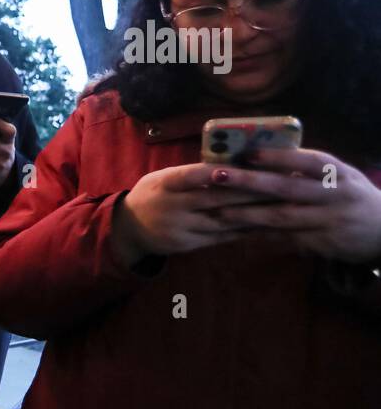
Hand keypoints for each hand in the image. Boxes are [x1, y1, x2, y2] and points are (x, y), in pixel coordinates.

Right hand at [112, 163, 271, 266]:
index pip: (193, 176)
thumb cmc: (154, 194)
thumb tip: (231, 164)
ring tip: (278, 205)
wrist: (129, 228)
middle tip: (279, 184)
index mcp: (165, 184)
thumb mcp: (163, 178)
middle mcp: (171, 206)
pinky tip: (263, 224)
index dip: (219, 172)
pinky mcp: (187, 245)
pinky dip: (243, 230)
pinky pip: (220, 237)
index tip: (248, 167)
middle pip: (214, 199)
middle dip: (248, 192)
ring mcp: (179, 228)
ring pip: (222, 220)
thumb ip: (191, 174)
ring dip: (252, 213)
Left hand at [206, 148, 380, 263]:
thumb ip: (309, 168)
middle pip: (287, 188)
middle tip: (218, 176)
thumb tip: (262, 155)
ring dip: (247, 213)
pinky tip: (238, 230)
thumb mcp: (340, 176)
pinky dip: (261, 233)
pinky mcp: (323, 244)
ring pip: (282, 217)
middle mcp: (335, 195)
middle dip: (250, 182)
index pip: (306, 161)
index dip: (277, 157)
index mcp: (338, 173)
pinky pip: (286, 237)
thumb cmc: (351, 195)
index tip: (247, 153)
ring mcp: (329, 221)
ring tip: (219, 209)